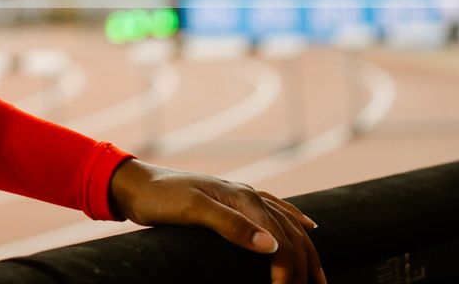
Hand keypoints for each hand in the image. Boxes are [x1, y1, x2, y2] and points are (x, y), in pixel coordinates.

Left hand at [108, 158, 324, 283]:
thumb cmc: (161, 198)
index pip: (281, 241)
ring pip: (289, 223)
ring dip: (308, 249)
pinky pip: (277, 210)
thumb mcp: (192, 211)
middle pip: (292, 234)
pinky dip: (296, 221)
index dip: (289, 271)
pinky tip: (308, 226)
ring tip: (321, 276)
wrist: (137, 183)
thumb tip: (271, 247)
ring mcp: (243, 196)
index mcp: (244, 199)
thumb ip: (231, 226)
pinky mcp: (234, 200)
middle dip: (306, 266)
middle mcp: (249, 195)